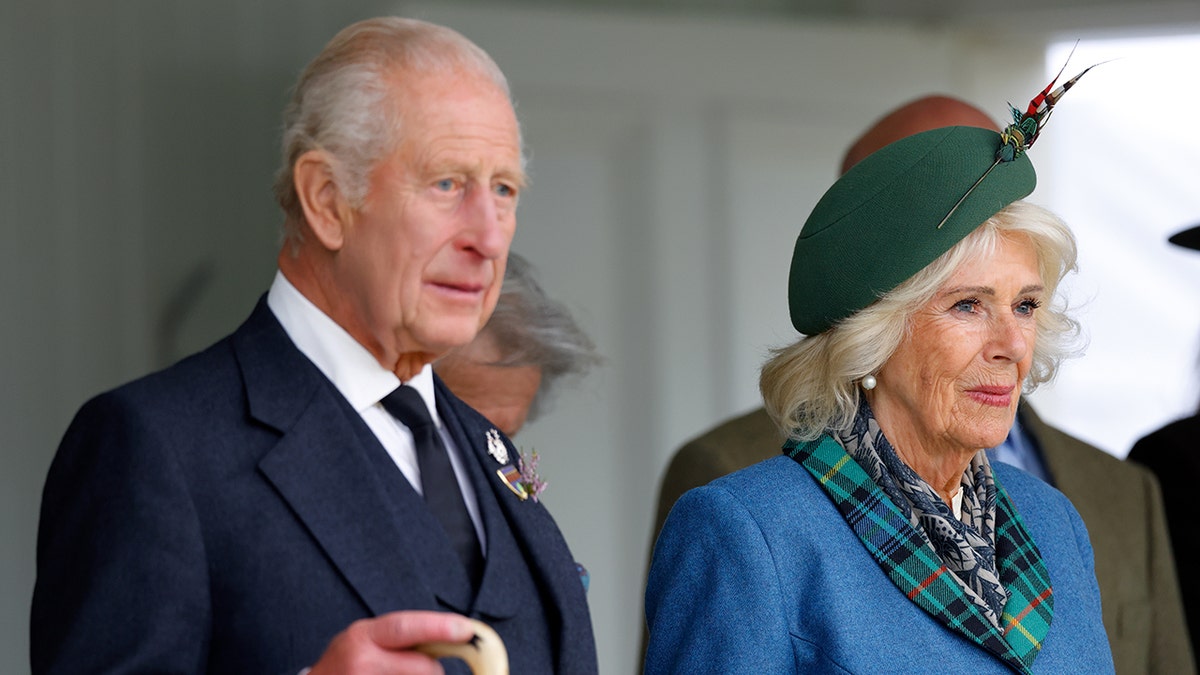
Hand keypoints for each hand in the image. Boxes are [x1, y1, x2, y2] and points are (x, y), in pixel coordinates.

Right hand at [308, 611, 473, 673]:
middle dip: (432, 668)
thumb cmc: (348, 661)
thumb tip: (450, 636)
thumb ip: (401, 636)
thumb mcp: (367, 638)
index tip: (466, 629)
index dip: (438, 627)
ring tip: (397, 674)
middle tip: (424, 667)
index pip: (404, 627)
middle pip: (423, 666)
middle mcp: (362, 661)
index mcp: (364, 636)